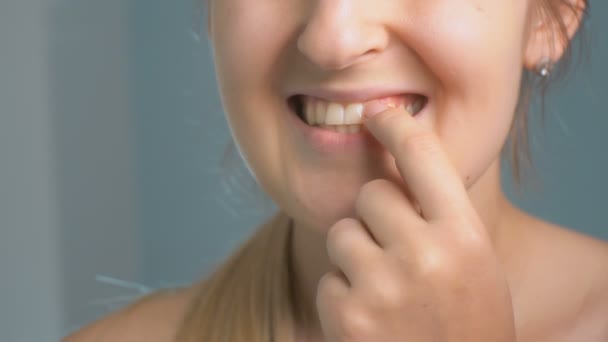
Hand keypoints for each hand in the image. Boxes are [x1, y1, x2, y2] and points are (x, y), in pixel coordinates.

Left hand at [316, 107, 515, 341]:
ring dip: (357, 255)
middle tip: (399, 253)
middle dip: (378, 217)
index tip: (378, 113)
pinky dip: (344, 294)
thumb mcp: (473, 265)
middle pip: (372, 195)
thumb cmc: (466, 321)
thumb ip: (441, 217)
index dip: (397, 126)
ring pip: (342, 232)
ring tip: (386, 292)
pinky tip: (372, 321)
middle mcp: (424, 255)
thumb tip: (396, 160)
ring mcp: (382, 286)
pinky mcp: (346, 316)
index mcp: (465, 237)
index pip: (424, 157)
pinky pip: (329, 277)